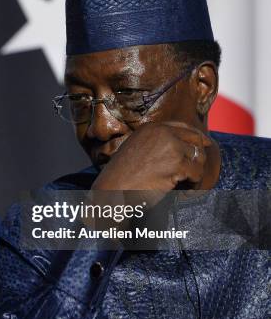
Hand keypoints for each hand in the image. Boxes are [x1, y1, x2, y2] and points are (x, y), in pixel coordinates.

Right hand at [92, 121, 212, 203]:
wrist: (113, 190)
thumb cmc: (121, 176)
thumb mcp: (135, 150)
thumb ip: (155, 144)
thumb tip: (179, 147)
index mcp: (151, 128)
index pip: (183, 127)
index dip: (196, 136)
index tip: (205, 144)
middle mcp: (162, 132)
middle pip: (195, 139)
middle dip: (199, 155)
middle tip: (197, 170)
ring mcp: (170, 147)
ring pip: (199, 157)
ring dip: (195, 172)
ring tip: (187, 184)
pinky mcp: (177, 164)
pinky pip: (197, 173)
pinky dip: (194, 184)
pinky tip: (184, 191)